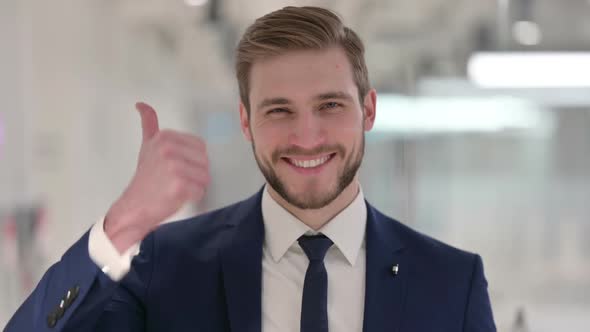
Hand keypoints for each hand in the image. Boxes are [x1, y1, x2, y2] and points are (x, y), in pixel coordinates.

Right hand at [104, 102, 209, 252]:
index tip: (175, 167)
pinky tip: (176, 197)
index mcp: (165, 137)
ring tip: (176, 188)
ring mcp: (174, 166)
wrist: (134, 207)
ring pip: (205, 177)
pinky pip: (200, 191)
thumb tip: (142, 105)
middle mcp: (168, 149)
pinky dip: (192, 197)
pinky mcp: (179, 185)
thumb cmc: (145, 179)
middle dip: (195, 174)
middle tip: (175, 180)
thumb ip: (149, 124)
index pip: (200, 146)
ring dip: (195, 186)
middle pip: (205, 161)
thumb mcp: (147, 147)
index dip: (192, 160)